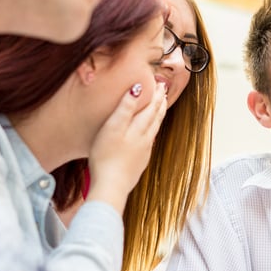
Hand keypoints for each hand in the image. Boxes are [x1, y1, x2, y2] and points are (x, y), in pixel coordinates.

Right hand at [86, 82, 166, 212]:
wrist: (111, 186)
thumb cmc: (106, 156)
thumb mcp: (113, 127)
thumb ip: (126, 107)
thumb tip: (138, 89)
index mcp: (138, 129)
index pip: (151, 108)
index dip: (156, 95)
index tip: (161, 84)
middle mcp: (144, 140)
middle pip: (155, 118)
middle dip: (160, 104)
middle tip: (164, 92)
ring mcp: (143, 152)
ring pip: (154, 130)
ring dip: (158, 117)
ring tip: (160, 109)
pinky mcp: (138, 163)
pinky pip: (149, 143)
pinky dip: (152, 133)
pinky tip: (149, 135)